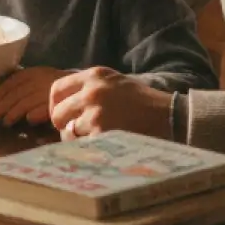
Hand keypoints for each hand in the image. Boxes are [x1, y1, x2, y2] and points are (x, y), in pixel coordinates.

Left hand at [0, 67, 70, 126]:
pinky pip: (44, 109)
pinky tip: (28, 120)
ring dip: (15, 112)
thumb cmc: (55, 87)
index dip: (1, 92)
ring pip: (28, 102)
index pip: (13, 81)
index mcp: (35, 72)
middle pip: (18, 92)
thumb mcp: (38, 80)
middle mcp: (42, 79)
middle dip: (4, 105)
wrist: (83, 89)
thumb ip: (21, 87)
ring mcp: (51, 91)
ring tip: (6, 122)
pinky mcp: (60, 103)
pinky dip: (35, 114)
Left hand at [48, 67, 172, 141]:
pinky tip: (102, 146)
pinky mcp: (102, 133)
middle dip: (63, 124)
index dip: (54, 105)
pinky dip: (88, 148)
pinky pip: (82, 144)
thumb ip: (90, 88)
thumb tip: (65, 103)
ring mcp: (96, 113)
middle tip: (75, 131)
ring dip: (77, 138)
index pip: (56, 88)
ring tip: (94, 138)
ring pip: (69, 131)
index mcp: (94, 75)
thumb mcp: (115, 82)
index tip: (61, 115)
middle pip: (58, 112)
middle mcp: (92, 92)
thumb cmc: (143, 102)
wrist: (170, 117)